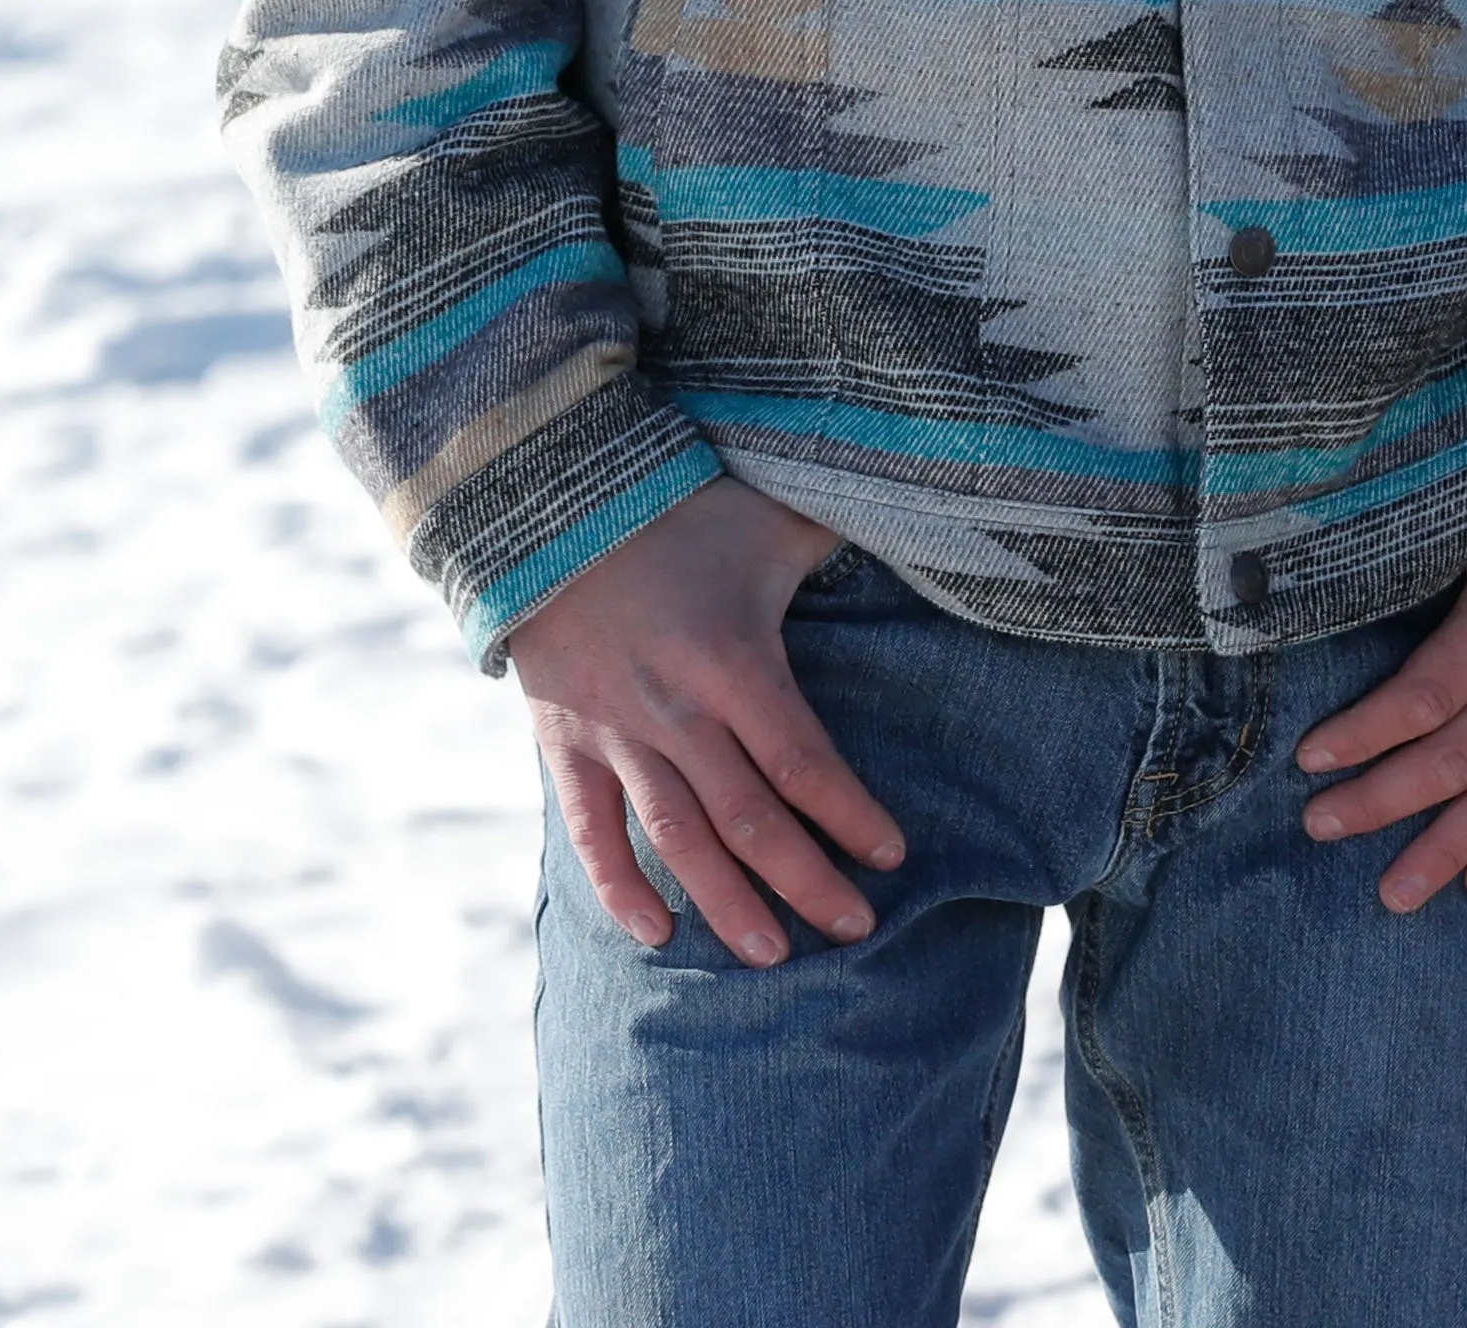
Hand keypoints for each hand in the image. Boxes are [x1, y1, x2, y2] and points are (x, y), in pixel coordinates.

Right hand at [506, 481, 906, 967]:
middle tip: (854, 930)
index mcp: (730, 657)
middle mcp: (674, 706)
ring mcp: (615, 731)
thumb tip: (919, 524)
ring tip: (771, 957)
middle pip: (749, 817)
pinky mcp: (565, 745)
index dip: (848, 814)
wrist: (546, 509)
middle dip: (806, 881)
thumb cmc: (679, 512)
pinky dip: (618, 886)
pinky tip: (656, 931)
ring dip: (725, 902)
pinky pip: (589, 829)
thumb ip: (837, 535)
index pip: (801, 758)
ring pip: (676, 836)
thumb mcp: (766, 516)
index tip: (891, 857)